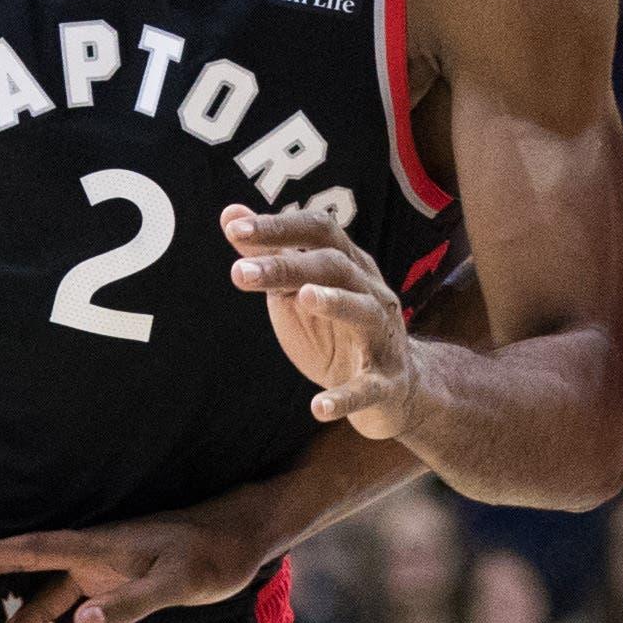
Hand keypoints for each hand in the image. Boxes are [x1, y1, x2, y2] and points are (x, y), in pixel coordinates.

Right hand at [0, 501, 276, 622]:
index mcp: (95, 545)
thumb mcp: (176, 581)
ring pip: (47, 608)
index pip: (26, 551)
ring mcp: (101, 578)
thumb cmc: (211, 553)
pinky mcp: (118, 597)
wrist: (241, 541)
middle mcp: (89, 558)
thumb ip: (129, 604)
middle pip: (24, 576)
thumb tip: (79, 622)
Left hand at [223, 206, 415, 439]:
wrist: (392, 389)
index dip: (280, 227)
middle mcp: (370, 292)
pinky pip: (368, 388)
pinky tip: (318, 408)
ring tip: (304, 297)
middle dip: (288, 265)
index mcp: (348, 266)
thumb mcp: (298, 290)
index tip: (235, 229)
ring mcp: (382, 336)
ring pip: (364, 311)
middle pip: (334, 267)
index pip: (319, 230)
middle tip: (240, 273)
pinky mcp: (386, 382)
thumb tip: (230, 214)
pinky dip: (345, 397)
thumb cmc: (335, 331)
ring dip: (335, 303)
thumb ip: (268, 255)